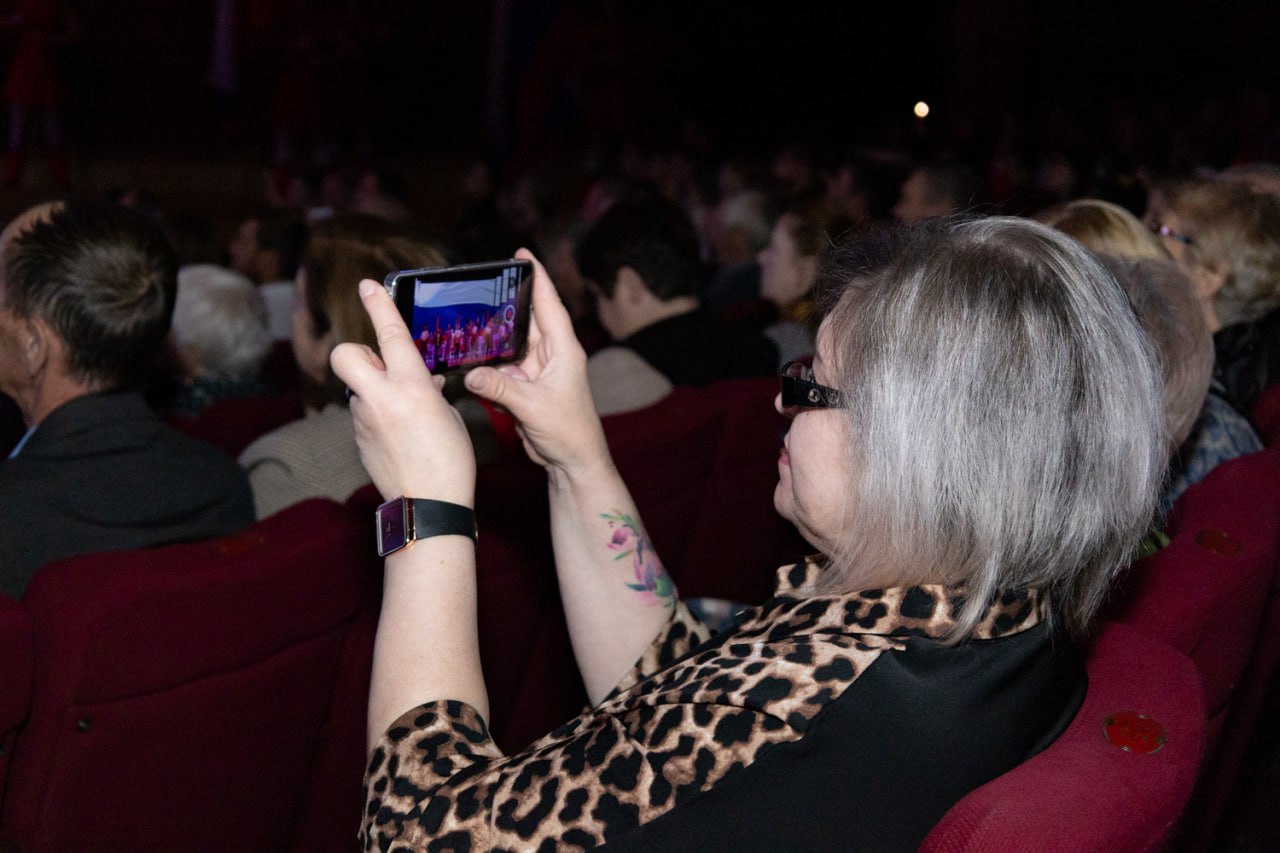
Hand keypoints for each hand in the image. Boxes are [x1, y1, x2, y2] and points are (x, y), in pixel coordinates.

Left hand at [330, 279, 475, 506]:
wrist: (429, 505)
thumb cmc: (450, 460)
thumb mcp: (448, 415)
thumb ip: (427, 391)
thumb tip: (419, 380)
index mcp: (411, 387)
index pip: (390, 334)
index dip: (379, 304)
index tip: (368, 285)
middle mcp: (381, 398)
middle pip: (346, 355)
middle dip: (358, 352)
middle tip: (380, 365)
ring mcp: (364, 419)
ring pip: (359, 387)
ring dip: (376, 390)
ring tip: (406, 415)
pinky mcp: (358, 439)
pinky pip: (364, 413)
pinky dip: (378, 415)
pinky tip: (400, 436)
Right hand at [464, 249, 610, 480]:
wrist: (573, 462)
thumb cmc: (569, 432)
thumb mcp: (534, 407)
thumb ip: (501, 389)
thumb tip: (472, 374)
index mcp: (563, 349)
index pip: (549, 303)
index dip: (537, 277)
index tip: (522, 253)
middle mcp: (551, 355)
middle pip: (525, 318)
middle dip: (506, 300)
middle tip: (482, 281)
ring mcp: (537, 371)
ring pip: (510, 343)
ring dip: (492, 335)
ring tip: (467, 317)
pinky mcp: (525, 387)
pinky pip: (502, 367)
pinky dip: (487, 363)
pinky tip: (469, 357)